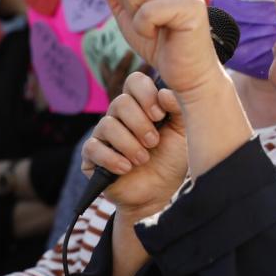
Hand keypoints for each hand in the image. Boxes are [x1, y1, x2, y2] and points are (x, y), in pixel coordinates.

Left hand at [80, 0, 220, 98]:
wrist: (185, 70)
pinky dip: (144, 28)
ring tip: (156, 26)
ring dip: (134, 17)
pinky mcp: (190, 4)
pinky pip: (145, 11)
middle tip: (146, 18)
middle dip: (123, 1)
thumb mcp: (124, 12)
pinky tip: (162, 33)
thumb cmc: (157, 38)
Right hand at [82, 71, 187, 217]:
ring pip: (107, 125)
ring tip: (143, 159)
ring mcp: (104, 135)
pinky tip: (126, 168)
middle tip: (154, 142)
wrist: (161, 194)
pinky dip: (112, 159)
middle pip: (120, 103)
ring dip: (129, 144)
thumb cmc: (172, 159)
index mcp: (141, 105)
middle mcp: (120, 116)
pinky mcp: (92, 157)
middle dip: (140, 125)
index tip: (160, 115)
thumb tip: (164, 93)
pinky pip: (92, 148)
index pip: (134, 82)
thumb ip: (178, 108)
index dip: (145, 95)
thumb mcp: (183, 132)